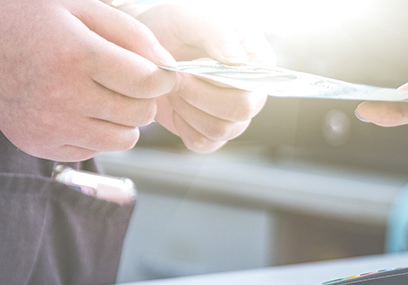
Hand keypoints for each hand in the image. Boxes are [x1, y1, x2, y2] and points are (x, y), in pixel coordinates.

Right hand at [0, 0, 176, 161]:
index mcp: (76, 55)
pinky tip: (78, 109)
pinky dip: (97, 133)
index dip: (162, 78)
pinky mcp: (39, 145)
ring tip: (103, 96)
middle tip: (125, 81)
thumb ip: (133, 34)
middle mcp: (62, 96)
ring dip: (124, 120)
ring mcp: (49, 125)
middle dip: (143, 98)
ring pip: (124, 140)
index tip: (157, 72)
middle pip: (141, 114)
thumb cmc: (30, 17)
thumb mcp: (81, 8)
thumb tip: (170, 67)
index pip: (148, 83)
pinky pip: (94, 150)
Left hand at [135, 4, 272, 152]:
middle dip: (200, 95)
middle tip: (177, 77)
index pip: (254, 84)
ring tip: (174, 87)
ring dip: (188, 109)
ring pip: (219, 130)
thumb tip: (238, 63)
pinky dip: (183, 126)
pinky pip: (203, 143)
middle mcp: (252, 92)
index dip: (220, 79)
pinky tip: (177, 105)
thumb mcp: (194, 17)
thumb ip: (218, 34)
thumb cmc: (176, 26)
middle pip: (241, 111)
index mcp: (259, 62)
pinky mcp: (212, 133)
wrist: (148, 47)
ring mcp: (234, 117)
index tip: (194, 63)